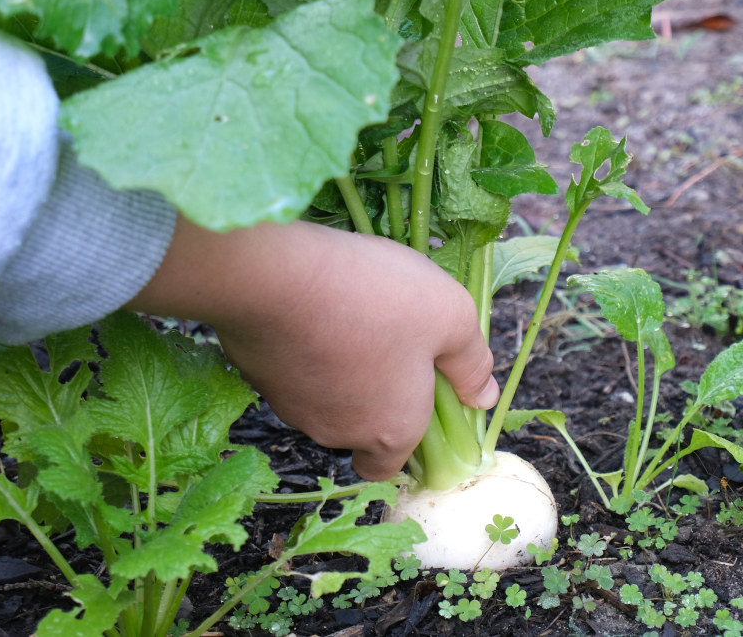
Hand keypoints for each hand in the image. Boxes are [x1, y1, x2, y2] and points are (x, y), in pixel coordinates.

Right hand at [125, 216, 499, 480]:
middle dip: (374, 395)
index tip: (414, 399)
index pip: (390, 466)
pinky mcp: (257, 376)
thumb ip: (472, 363)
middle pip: (359, 430)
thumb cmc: (380, 299)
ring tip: (353, 316)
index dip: (405, 441)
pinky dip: (306, 349)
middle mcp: (339, 432)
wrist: (277, 276)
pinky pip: (292, 370)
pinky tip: (316, 307)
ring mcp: (292, 407)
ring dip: (340, 370)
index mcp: (391, 431)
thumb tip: (485, 398)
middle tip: (390, 342)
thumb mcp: (452, 318)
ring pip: (324, 399)